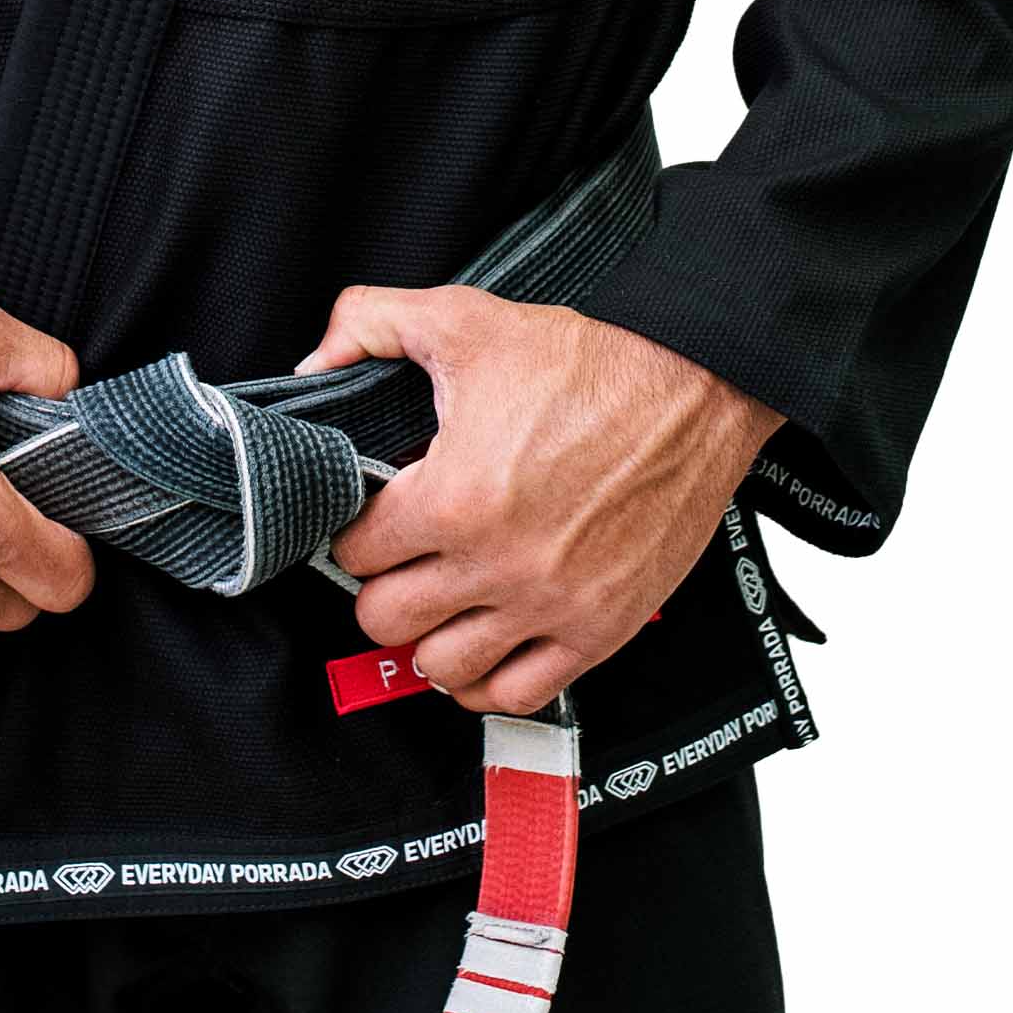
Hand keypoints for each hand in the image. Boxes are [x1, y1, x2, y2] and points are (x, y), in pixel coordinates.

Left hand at [306, 285, 780, 717]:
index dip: (356, 532)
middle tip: (402, 560)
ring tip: (442, 601)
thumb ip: (370, 324)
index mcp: (453, 496)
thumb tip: (313, 367)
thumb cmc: (588, 360)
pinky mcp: (598, 629)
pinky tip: (486, 642)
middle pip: (385, 622)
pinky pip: (517, 694)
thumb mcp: (466, 318)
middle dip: (382, 588)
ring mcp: (549, 605)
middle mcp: (496, 564)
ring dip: (429, 638)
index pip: (355, 554)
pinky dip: (489, 680)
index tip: (376, 518)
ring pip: (441, 669)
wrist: (698, 389)